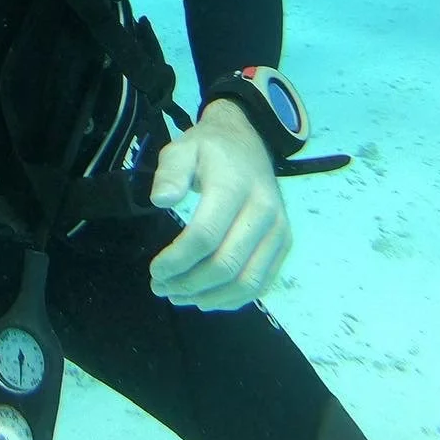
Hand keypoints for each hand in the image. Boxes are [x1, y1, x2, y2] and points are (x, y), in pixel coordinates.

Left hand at [148, 98, 291, 311]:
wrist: (248, 141)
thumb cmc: (209, 148)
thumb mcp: (182, 148)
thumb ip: (170, 172)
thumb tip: (160, 200)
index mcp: (234, 186)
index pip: (205, 235)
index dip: (178, 259)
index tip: (155, 270)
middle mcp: (263, 211)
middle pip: (227, 264)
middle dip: (189, 283)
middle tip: (160, 287)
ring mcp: (278, 230)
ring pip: (248, 282)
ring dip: (210, 297)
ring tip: (178, 296)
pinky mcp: (284, 243)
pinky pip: (262, 283)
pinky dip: (233, 298)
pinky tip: (206, 298)